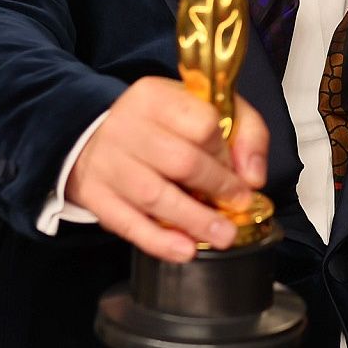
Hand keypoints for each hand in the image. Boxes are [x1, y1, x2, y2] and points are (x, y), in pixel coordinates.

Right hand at [66, 77, 268, 261]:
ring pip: (155, 196)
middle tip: (239, 205)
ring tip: (223, 236)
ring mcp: (106, 162)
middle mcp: (126, 126)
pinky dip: (159, 241)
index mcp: (156, 97)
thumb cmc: (161, 125)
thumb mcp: (206, 109)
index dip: (225, 153)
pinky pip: (128, 224)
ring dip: (195, 220)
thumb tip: (253, 177)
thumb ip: (245, 133)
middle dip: (218, 188)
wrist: (97, 137)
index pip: (202, 123)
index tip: (238, 171)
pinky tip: (185, 250)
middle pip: (180, 161)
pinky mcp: (93, 195)